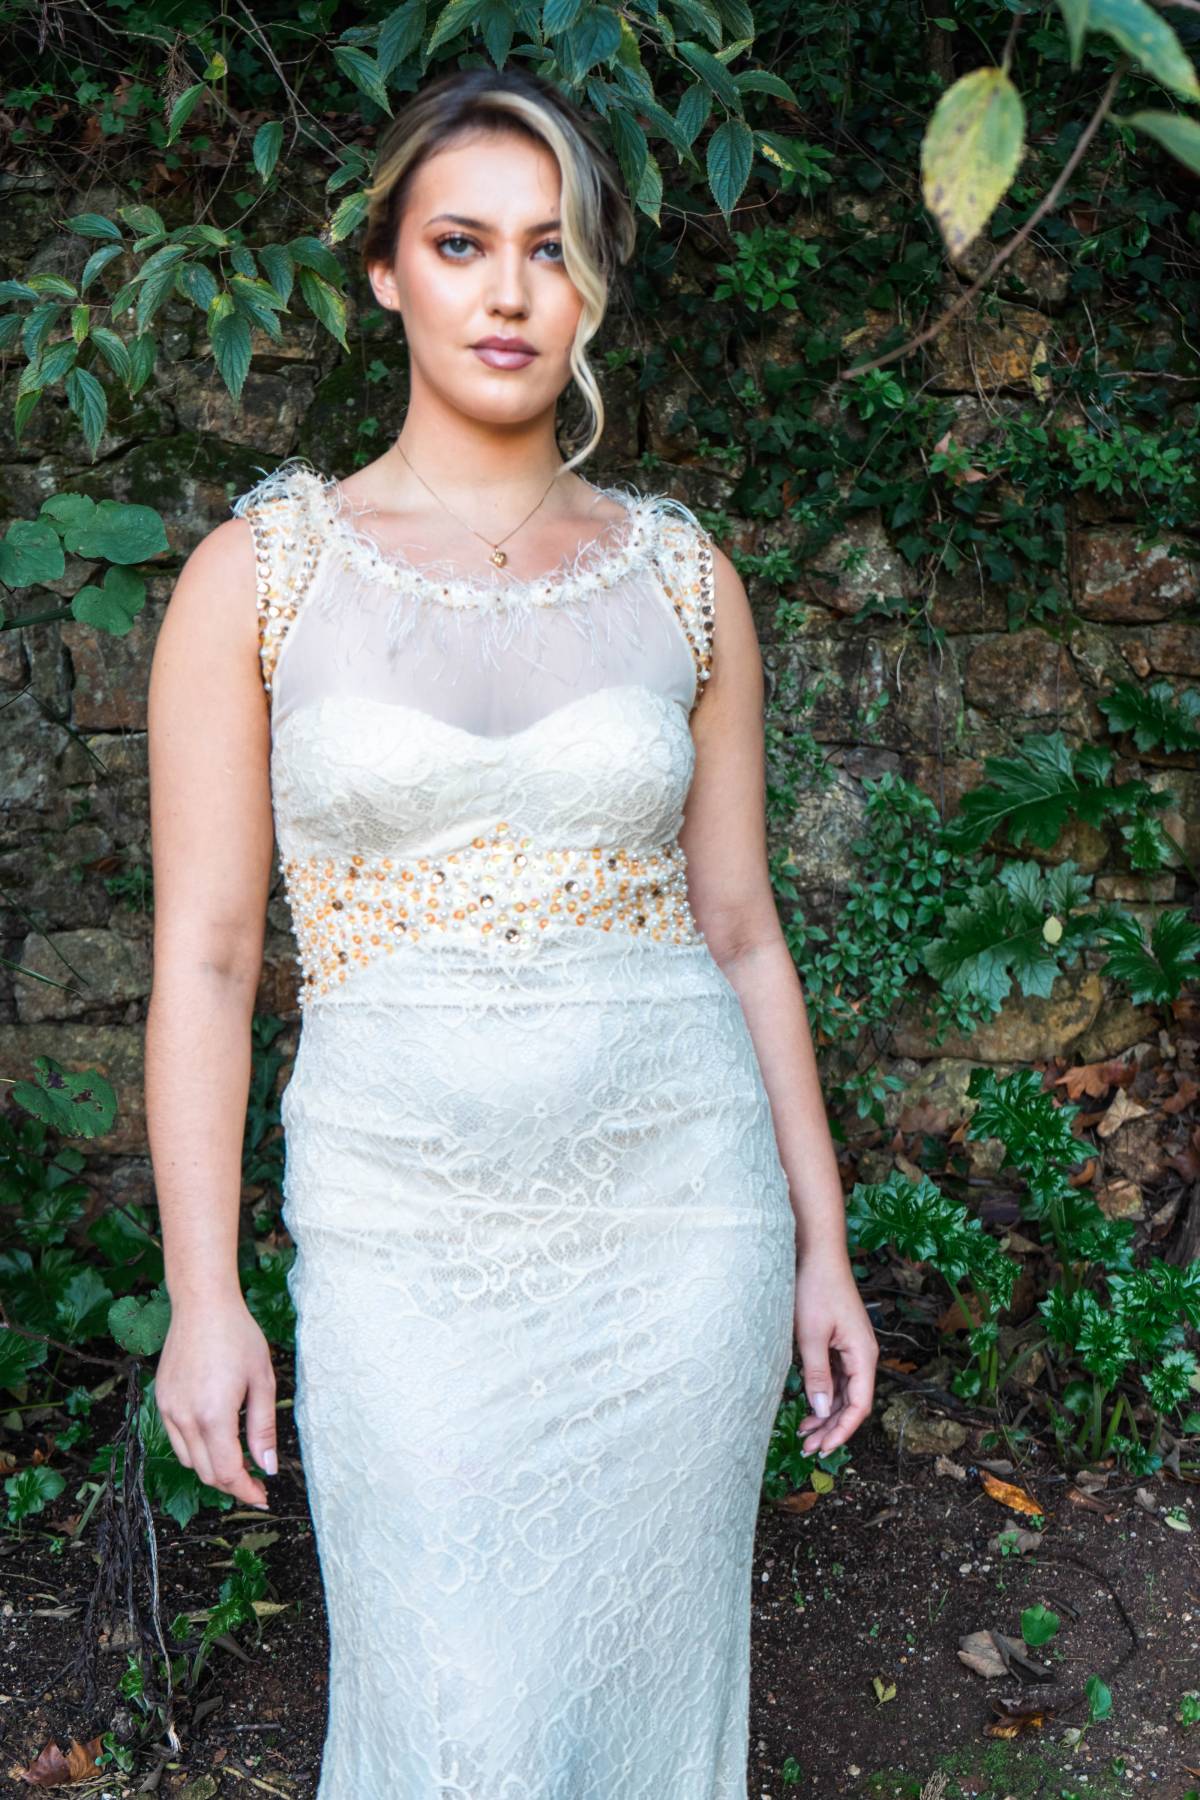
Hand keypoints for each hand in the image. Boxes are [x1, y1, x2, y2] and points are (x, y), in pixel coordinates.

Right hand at [155, 1295, 277, 1509]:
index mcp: (213, 1414)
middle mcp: (185, 1417)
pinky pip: (177, 1439)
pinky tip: (215, 1434)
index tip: (262, 1497)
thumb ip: (263, 1429)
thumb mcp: (262, 1381)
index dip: (246, 1491)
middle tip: (255, 1479)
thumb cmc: (238, 1336)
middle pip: (206, 1473)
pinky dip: (196, 1448)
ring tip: (237, 1457)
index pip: (227, 1472)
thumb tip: (267, 1468)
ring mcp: (169, 1409)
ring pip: (189, 1460)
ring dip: (212, 1467)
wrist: (202, 1305)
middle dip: (232, 1483)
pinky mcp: (161, 1400)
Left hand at [793, 1251, 877, 1457]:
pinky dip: (824, 1394)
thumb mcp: (811, 1336)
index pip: (860, 1405)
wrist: (817, 1253)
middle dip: (832, 1428)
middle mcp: (863, 1355)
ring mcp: (852, 1348)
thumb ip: (817, 1374)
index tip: (823, 1449)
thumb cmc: (815, 1289)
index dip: (843, 1430)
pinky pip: (837, 1377)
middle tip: (808, 1449)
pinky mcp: (840, 1341)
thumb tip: (822, 1411)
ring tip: (805, 1434)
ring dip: (827, 1414)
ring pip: (844, 1392)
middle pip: (853, 1402)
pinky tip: (809, 1407)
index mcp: (864, 1355)